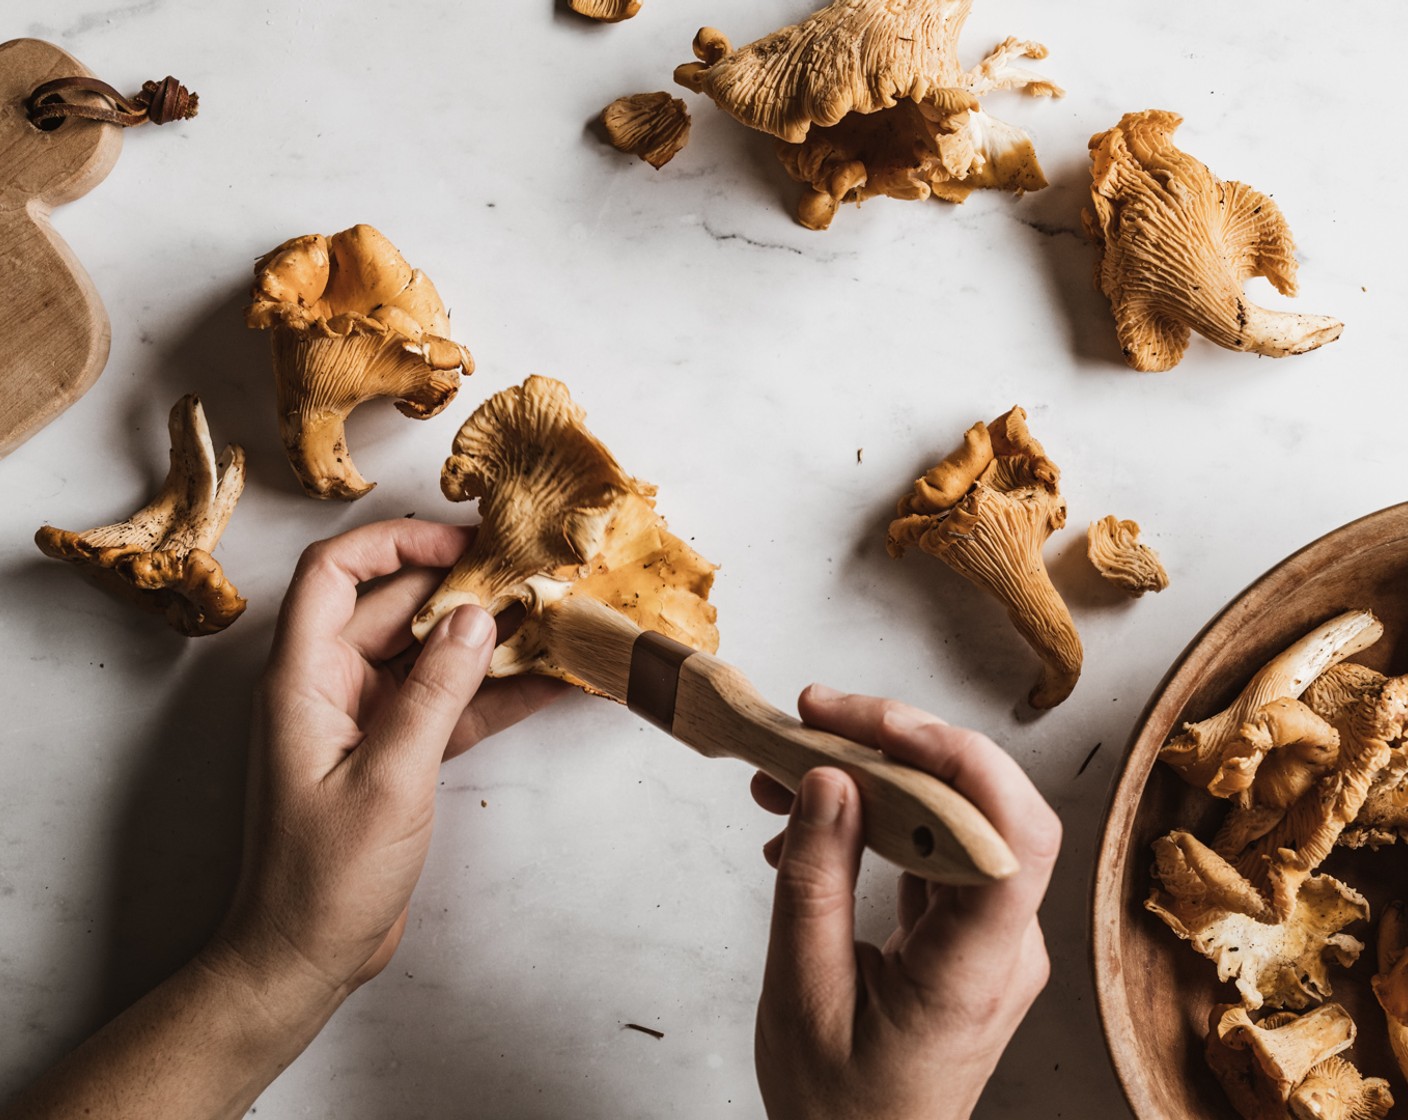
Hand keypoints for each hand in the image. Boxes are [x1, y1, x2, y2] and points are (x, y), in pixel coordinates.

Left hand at [212, 519, 562, 1000]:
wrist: (305, 955)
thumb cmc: (324, 876)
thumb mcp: (389, 777)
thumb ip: (435, 692)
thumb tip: (477, 616)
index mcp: (304, 678)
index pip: (336, 573)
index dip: (395, 543)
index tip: (461, 544)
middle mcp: (331, 686)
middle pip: (395, 608)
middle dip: (461, 588)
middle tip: (529, 574)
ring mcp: (365, 718)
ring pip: (430, 654)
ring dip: (487, 639)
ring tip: (552, 617)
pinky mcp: (396, 752)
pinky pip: (449, 703)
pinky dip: (494, 693)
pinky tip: (549, 681)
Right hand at [751, 686, 1060, 1119]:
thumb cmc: (839, 1109)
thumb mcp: (803, 994)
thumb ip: (817, 881)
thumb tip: (830, 779)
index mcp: (975, 971)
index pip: (1013, 841)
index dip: (962, 765)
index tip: (882, 726)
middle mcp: (1002, 947)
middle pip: (988, 808)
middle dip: (907, 743)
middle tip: (820, 713)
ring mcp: (989, 938)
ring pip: (955, 820)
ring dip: (878, 775)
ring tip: (792, 761)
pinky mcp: (963, 935)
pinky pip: (930, 851)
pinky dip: (873, 819)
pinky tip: (808, 821)